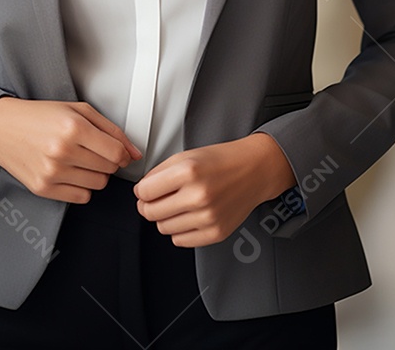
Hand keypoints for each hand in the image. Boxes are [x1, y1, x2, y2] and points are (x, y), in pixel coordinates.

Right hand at [0, 98, 141, 203]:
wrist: (2, 128)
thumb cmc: (39, 116)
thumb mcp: (78, 110)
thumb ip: (111, 130)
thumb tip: (135, 153)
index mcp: (73, 127)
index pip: (116, 153)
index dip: (123, 154)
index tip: (120, 152)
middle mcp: (63, 151)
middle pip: (109, 169)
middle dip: (108, 161)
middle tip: (93, 151)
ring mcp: (52, 172)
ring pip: (97, 184)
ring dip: (95, 174)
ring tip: (79, 159)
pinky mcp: (43, 188)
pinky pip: (81, 197)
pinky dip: (81, 186)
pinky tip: (70, 171)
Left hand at [133, 133, 295, 246]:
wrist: (254, 170)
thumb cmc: (222, 160)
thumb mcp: (187, 155)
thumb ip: (160, 172)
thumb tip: (141, 190)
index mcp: (189, 171)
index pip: (145, 192)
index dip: (141, 191)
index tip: (143, 190)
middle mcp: (198, 196)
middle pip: (151, 212)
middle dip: (148, 205)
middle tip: (156, 199)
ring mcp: (207, 217)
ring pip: (163, 228)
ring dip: (164, 218)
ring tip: (177, 204)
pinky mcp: (215, 233)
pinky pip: (181, 240)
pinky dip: (179, 230)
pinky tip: (188, 216)